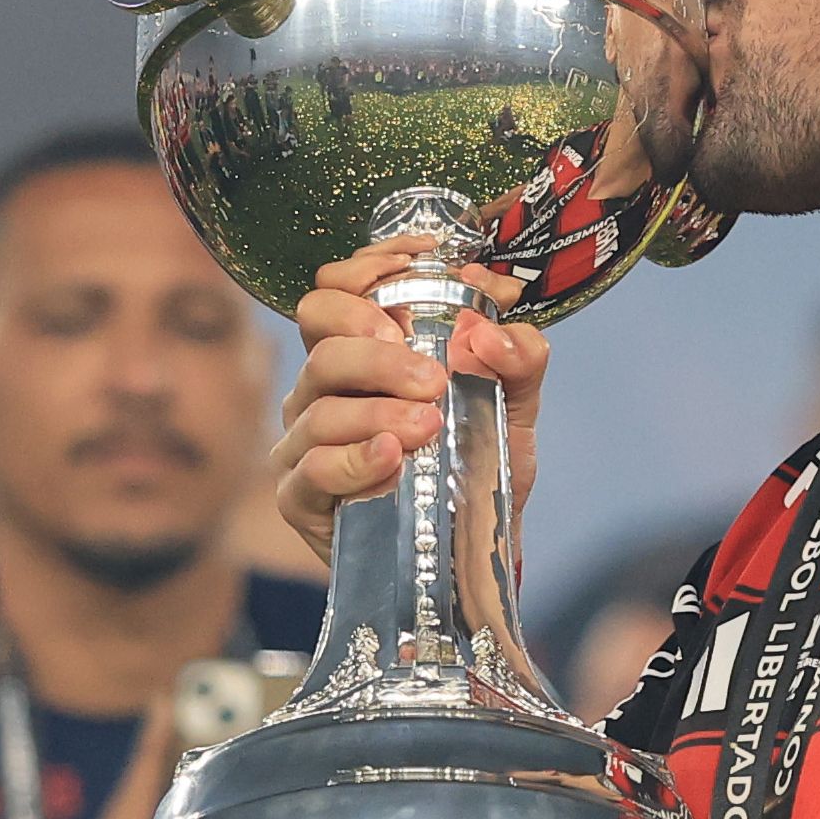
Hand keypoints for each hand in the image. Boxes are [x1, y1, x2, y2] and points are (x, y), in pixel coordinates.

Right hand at [275, 239, 544, 564]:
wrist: (476, 546)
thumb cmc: (477, 463)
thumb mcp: (514, 403)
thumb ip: (519, 355)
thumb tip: (491, 329)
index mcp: (360, 350)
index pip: (333, 290)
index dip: (364, 272)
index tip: (417, 273)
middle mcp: (322, 388)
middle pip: (322, 339)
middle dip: (379, 353)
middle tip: (432, 379)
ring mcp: (303, 441)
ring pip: (317, 406)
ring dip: (377, 410)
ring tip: (429, 425)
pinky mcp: (300, 496)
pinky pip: (310, 469)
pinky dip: (353, 460)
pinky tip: (392, 459)